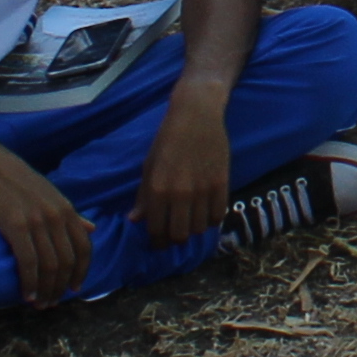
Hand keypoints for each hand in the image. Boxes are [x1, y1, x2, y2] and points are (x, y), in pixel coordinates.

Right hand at [0, 135, 95, 303]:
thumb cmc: (17, 179)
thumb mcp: (51, 193)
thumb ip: (72, 214)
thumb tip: (93, 228)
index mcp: (67, 209)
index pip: (85, 248)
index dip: (82, 272)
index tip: (74, 289)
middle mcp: (57, 216)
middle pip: (67, 262)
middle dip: (61, 287)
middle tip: (51, 302)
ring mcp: (37, 221)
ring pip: (49, 266)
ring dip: (45, 290)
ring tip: (39, 304)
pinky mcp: (16, 226)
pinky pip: (28, 262)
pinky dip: (29, 283)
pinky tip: (25, 295)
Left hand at [134, 93, 239, 247]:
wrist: (197, 115)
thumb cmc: (167, 139)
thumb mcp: (149, 166)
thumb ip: (144, 196)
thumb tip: (135, 220)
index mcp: (158, 190)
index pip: (157, 230)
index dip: (157, 241)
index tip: (158, 241)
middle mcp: (181, 194)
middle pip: (180, 235)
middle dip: (174, 239)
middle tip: (173, 234)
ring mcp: (203, 190)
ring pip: (199, 228)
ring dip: (193, 229)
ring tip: (190, 220)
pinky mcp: (222, 184)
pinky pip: (218, 216)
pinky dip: (210, 219)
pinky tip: (205, 212)